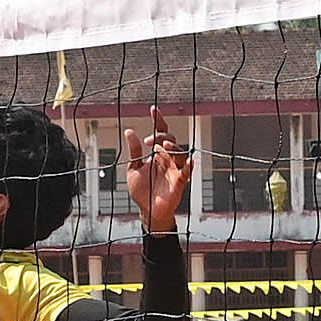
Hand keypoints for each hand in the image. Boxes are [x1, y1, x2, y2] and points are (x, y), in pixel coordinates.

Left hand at [127, 109, 191, 233]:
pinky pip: (187, 172)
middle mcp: (167, 158)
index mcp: (157, 153)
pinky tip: (190, 161)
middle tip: (151, 140)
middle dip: (162, 136)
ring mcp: (175, 169)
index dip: (158, 120)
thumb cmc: (142, 190)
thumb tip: (129, 131)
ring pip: (180, 153)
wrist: (147, 210)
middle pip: (171, 140)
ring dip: (173, 147)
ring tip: (162, 145)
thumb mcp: (133, 168)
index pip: (160, 132)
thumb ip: (134, 151)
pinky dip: (190, 166)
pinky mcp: (180, 182)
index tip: (153, 109)